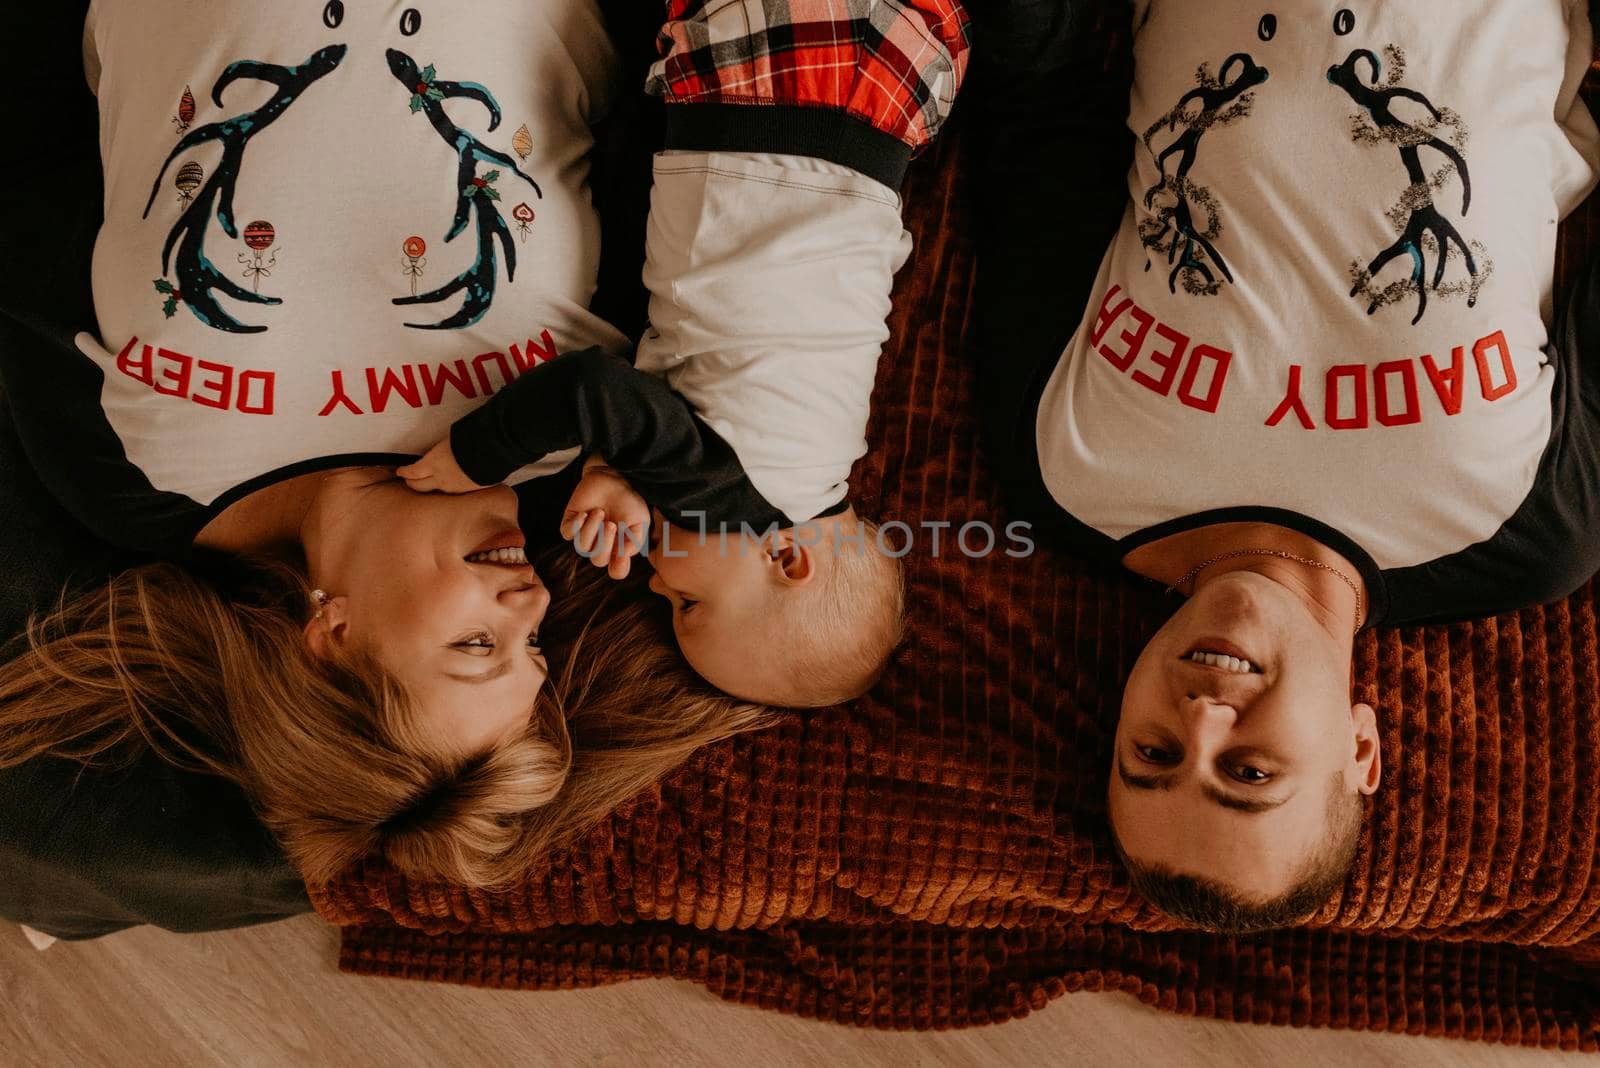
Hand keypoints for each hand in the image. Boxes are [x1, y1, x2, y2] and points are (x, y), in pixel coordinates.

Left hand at [396, 438, 485, 493]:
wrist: (494, 452)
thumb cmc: (472, 439)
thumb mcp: (451, 439)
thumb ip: (442, 448)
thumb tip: (440, 449)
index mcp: (433, 463)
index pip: (413, 472)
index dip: (405, 472)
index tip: (400, 471)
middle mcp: (441, 478)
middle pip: (420, 486)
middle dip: (412, 483)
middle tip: (408, 481)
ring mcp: (455, 488)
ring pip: (436, 490)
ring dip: (430, 486)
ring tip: (429, 482)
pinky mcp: (468, 491)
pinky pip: (453, 491)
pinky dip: (447, 487)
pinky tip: (450, 483)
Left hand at [562, 457, 649, 579]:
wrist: (616, 478)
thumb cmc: (631, 501)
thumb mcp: (641, 521)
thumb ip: (635, 542)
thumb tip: (623, 556)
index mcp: (619, 548)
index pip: (617, 571)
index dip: (619, 568)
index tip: (623, 554)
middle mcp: (601, 544)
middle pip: (598, 560)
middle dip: (604, 544)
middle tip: (612, 524)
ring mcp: (585, 534)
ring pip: (582, 547)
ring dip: (591, 530)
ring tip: (599, 512)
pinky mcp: (571, 521)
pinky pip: (567, 534)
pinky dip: (576, 525)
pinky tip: (585, 513)